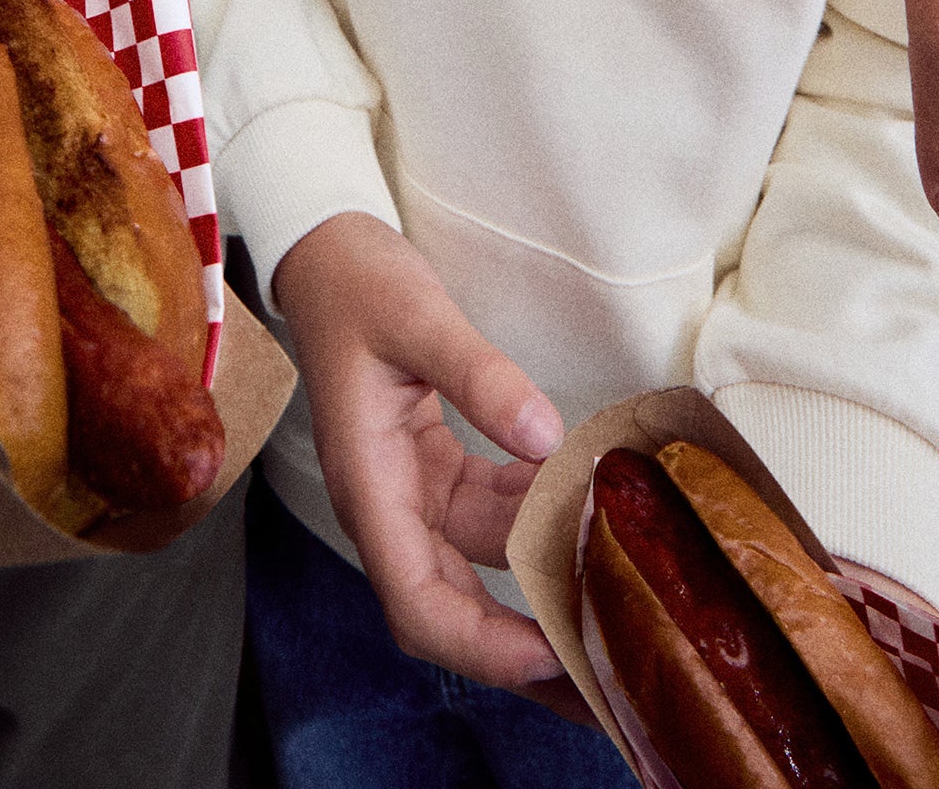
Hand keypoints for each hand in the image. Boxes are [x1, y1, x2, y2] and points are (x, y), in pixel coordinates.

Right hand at [272, 212, 564, 690]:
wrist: (326, 252)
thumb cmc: (357, 282)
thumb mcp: (418, 315)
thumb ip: (479, 374)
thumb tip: (545, 437)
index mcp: (367, 485)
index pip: (416, 602)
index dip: (481, 643)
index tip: (549, 653)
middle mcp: (387, 505)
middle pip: (450, 611)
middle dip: (521, 654)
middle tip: (604, 686)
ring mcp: (410, 491)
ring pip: (477, 570)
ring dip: (536, 594)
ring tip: (612, 618)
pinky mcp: (433, 470)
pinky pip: (488, 519)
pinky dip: (535, 526)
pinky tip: (587, 514)